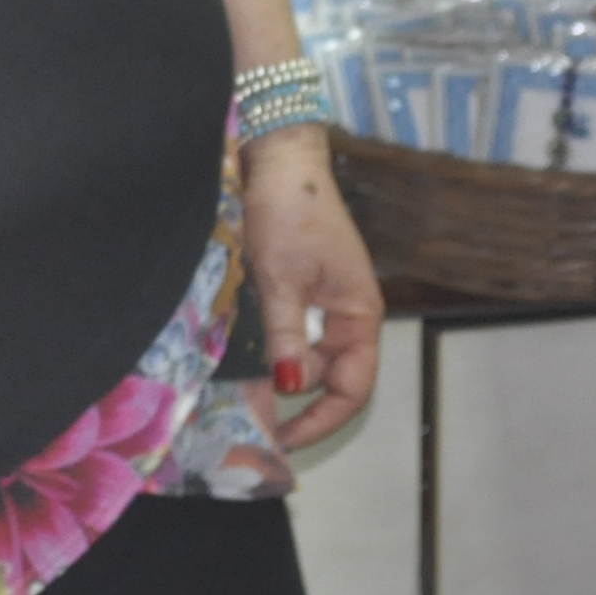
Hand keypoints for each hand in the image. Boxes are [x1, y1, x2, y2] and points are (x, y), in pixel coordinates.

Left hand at [240, 127, 384, 450]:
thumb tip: (288, 388)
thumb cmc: (290, 211)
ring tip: (237, 392)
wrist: (277, 156)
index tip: (284, 438)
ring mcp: (321, 299)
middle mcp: (345, 314)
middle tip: (248, 417)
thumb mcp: (282, 278)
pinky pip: (288, 329)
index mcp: (358, 315)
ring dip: (276, 372)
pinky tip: (240, 356)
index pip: (352, 387)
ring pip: (303, 354)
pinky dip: (269, 346)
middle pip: (325, 376)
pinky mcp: (296, 285)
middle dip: (293, 398)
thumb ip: (288, 335)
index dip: (322, 419)